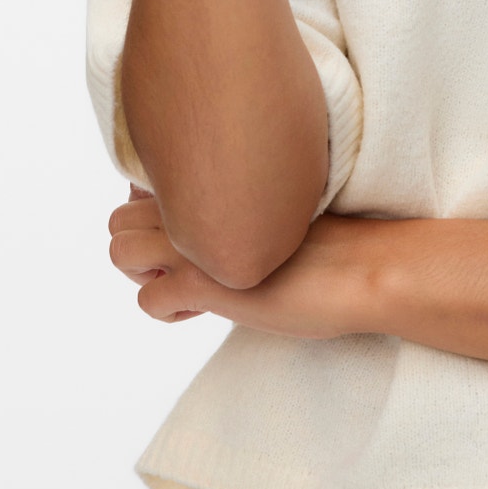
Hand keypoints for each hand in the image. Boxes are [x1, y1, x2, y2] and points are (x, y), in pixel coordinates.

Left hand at [107, 189, 378, 340]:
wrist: (368, 266)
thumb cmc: (338, 237)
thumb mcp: (277, 205)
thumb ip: (240, 201)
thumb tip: (219, 213)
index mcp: (219, 177)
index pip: (144, 184)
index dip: (157, 213)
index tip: (188, 232)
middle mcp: (199, 202)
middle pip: (120, 215)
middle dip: (139, 244)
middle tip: (181, 263)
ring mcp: (198, 244)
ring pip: (120, 253)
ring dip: (144, 275)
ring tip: (185, 285)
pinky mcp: (205, 285)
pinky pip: (148, 301)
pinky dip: (166, 310)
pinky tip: (201, 311)